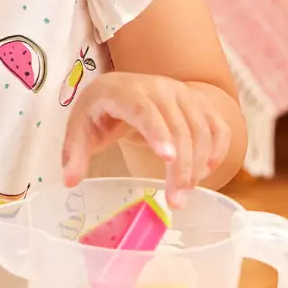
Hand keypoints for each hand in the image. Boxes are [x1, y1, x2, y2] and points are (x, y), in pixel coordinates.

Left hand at [61, 72, 233, 205]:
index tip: (166, 158)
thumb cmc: (100, 111)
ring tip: (185, 193)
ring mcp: (182, 93)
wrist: (122, 88)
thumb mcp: (80, 130)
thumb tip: (70, 181)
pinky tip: (206, 172)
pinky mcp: (199, 102)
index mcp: (124, 91)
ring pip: (201, 129)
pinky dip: (218, 149)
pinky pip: (217, 126)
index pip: (144, 110)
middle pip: (177, 126)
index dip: (157, 132)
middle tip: (176, 200)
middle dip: (181, 166)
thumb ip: (73, 154)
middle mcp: (158, 87)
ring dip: (199, 164)